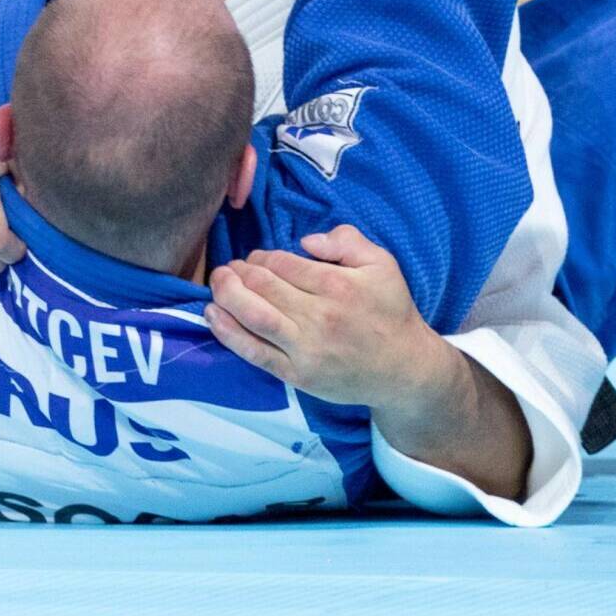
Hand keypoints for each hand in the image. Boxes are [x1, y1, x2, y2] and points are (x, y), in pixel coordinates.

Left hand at [205, 224, 447, 407]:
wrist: (403, 370)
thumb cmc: (391, 312)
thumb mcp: (382, 264)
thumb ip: (347, 241)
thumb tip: (306, 242)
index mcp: (338, 286)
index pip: (281, 263)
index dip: (261, 257)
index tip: (257, 259)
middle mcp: (320, 317)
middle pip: (262, 286)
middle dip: (237, 272)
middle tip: (230, 268)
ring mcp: (306, 349)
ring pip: (254, 316)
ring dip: (226, 295)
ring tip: (218, 283)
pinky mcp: (297, 375)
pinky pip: (254, 352)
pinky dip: (228, 332)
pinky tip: (212, 314)